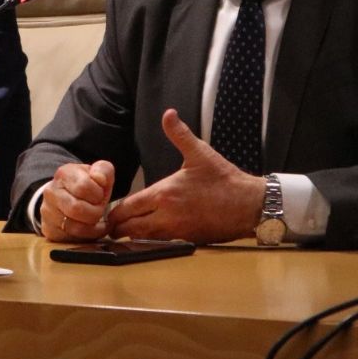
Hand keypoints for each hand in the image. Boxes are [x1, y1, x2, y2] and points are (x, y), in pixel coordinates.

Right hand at [38, 160, 114, 241]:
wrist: (66, 197)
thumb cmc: (86, 186)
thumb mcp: (97, 173)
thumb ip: (103, 170)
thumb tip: (100, 179)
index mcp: (64, 174)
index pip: (83, 186)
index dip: (97, 194)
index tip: (99, 195)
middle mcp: (51, 192)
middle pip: (77, 208)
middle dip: (95, 211)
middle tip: (99, 209)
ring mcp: (47, 212)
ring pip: (75, 226)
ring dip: (93, 225)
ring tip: (96, 219)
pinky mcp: (49, 229)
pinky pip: (71, 238)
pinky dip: (87, 236)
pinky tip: (91, 228)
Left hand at [107, 109, 264, 242]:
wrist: (249, 205)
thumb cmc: (224, 179)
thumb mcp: (200, 153)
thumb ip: (179, 134)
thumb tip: (168, 113)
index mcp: (164, 194)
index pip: (127, 207)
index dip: (114, 212)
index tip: (108, 211)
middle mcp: (166, 216)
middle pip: (129, 228)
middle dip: (118, 227)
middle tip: (110, 225)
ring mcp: (177, 232)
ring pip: (143, 239)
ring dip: (132, 235)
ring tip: (125, 230)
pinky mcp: (187, 241)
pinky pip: (160, 245)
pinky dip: (150, 242)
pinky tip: (148, 236)